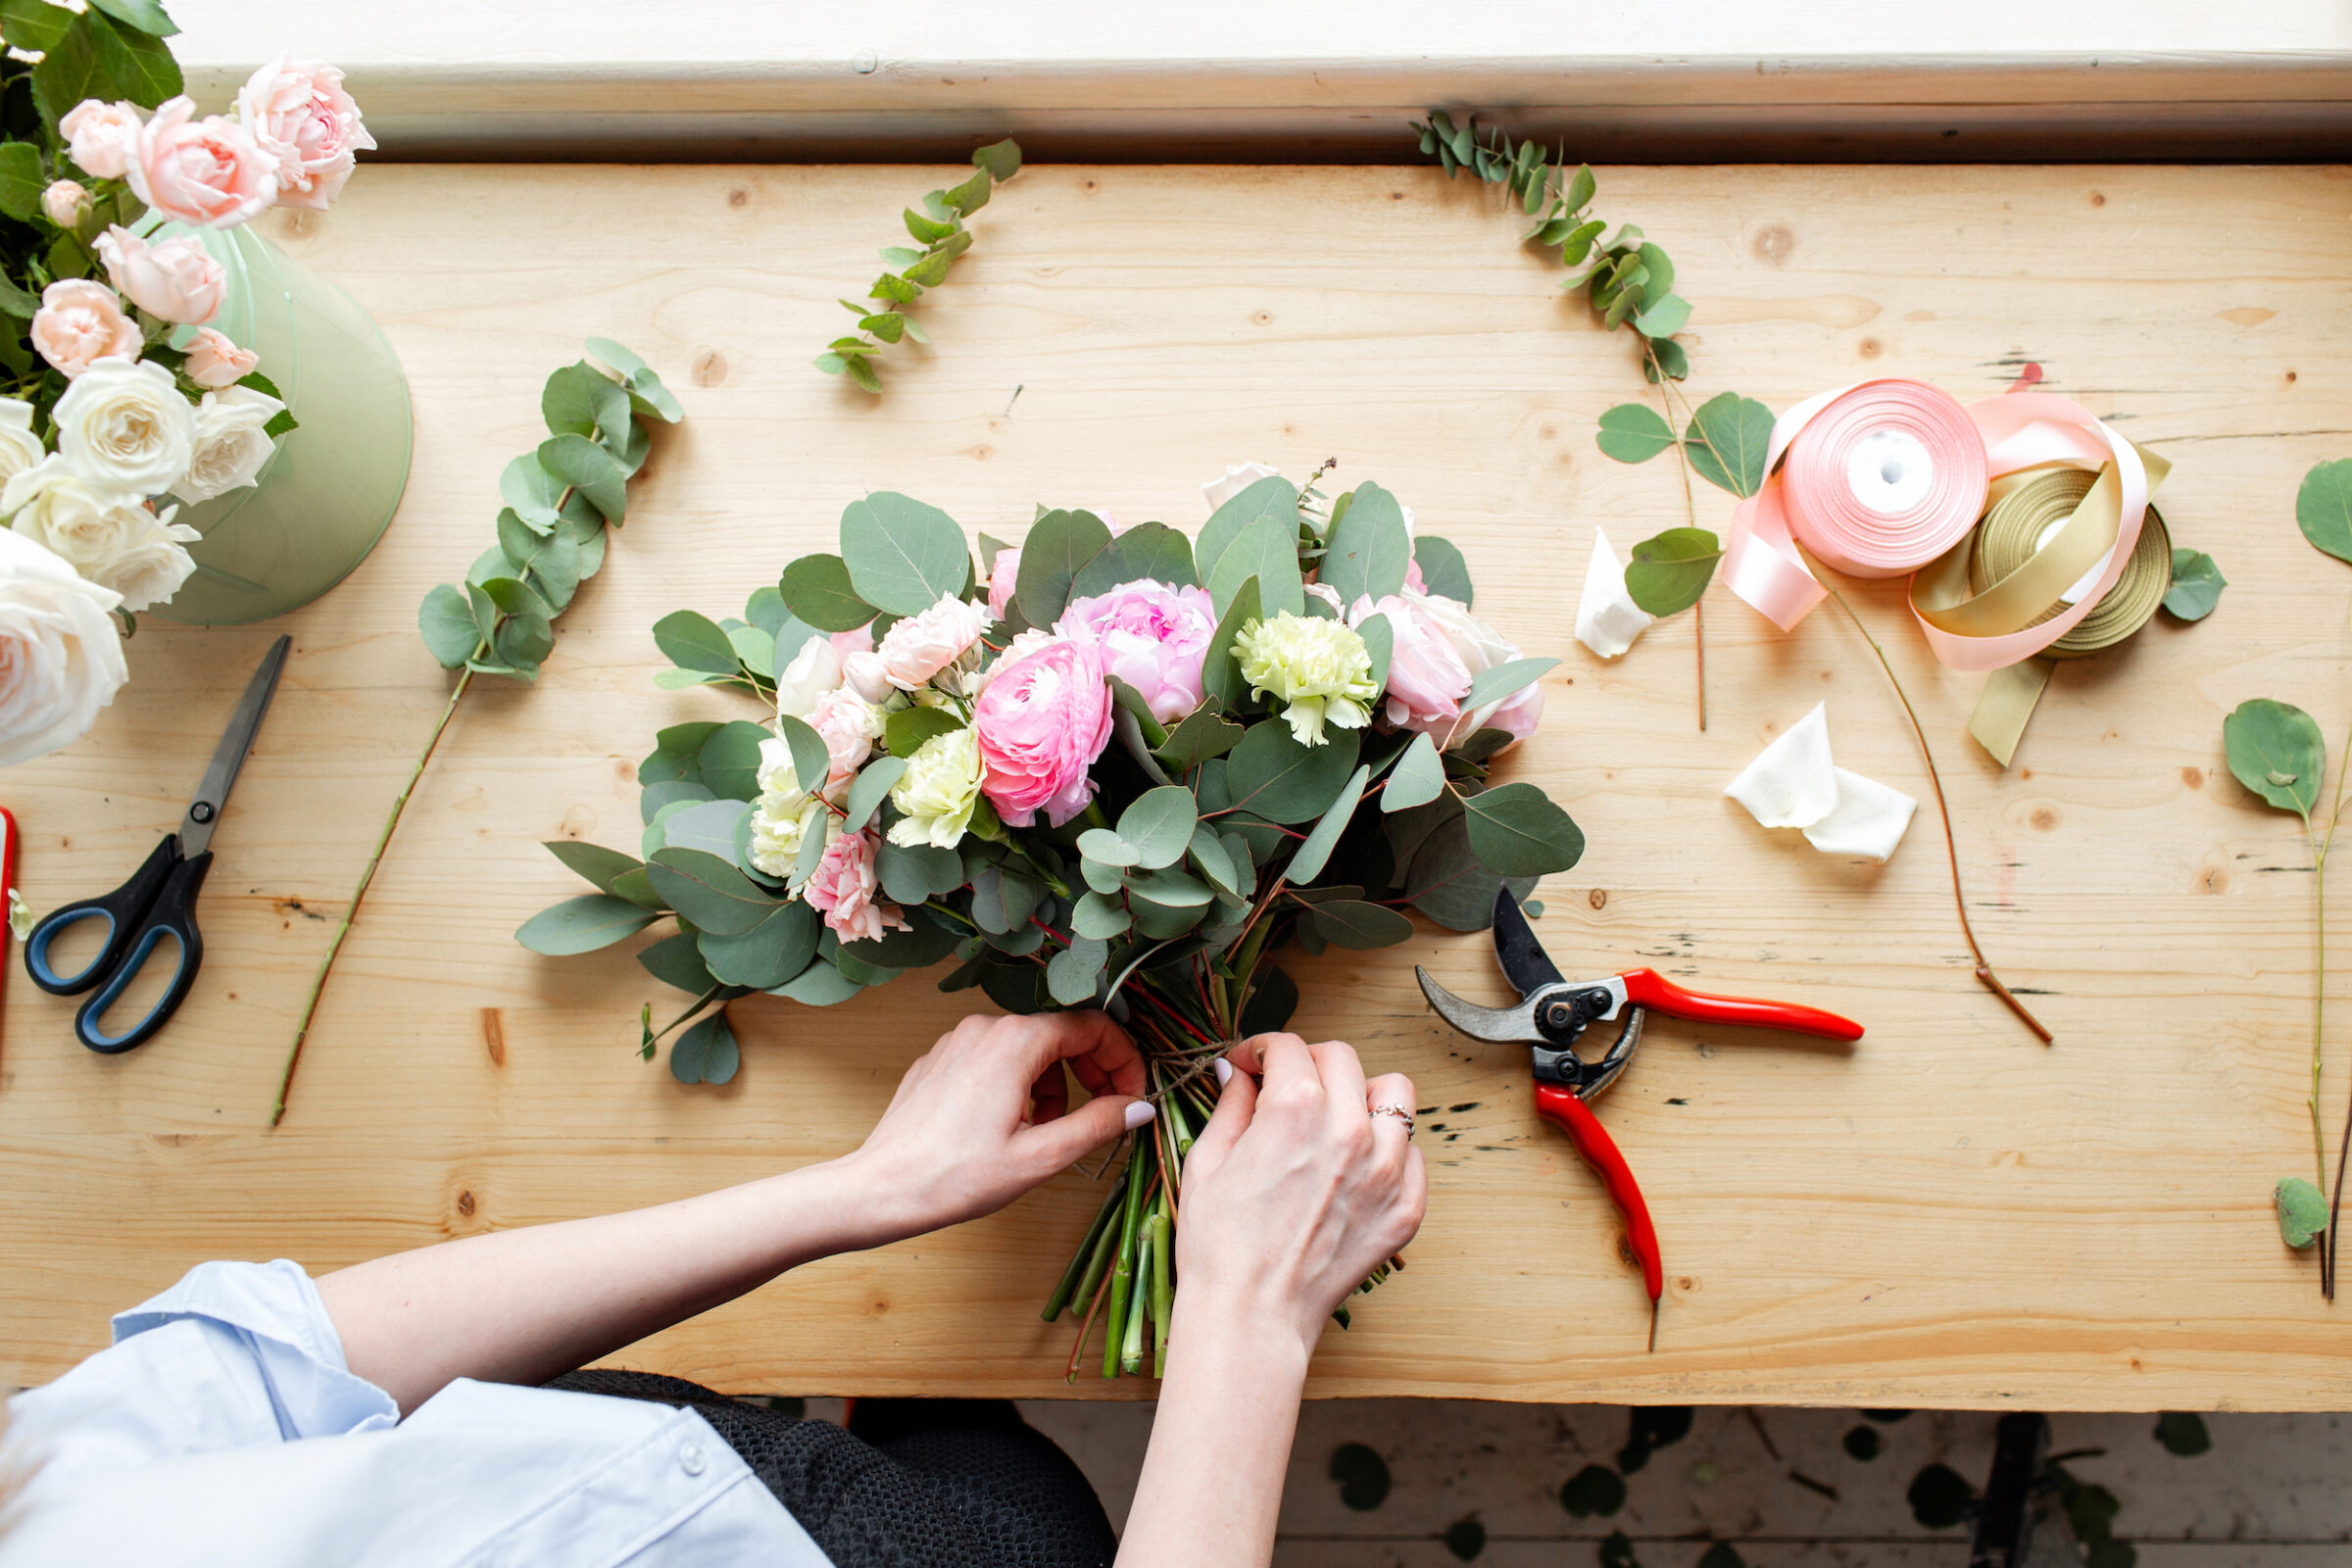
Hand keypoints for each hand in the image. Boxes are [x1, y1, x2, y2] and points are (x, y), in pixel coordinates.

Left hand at [839, 1011, 1150, 1242]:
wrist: (882, 1189)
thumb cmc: (956, 1177)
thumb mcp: (1040, 1157)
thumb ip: (1097, 1124)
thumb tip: (1140, 1107)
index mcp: (1015, 1041)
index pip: (1093, 1028)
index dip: (1123, 1061)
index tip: (1133, 1098)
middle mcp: (985, 1027)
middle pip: (1061, 1033)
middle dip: (1092, 1072)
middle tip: (1105, 1115)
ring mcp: (958, 1040)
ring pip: (1029, 1048)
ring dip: (1054, 1084)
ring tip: (1048, 1132)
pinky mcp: (940, 1059)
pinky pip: (996, 1058)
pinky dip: (1019, 1085)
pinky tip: (1011, 1127)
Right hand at [1174, 1033, 1426, 1354]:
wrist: (1251, 1316)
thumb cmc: (1221, 1248)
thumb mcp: (1208, 1162)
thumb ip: (1231, 1106)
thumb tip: (1239, 1075)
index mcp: (1295, 1110)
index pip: (1288, 1047)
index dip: (1260, 1049)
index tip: (1251, 1065)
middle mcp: (1349, 1130)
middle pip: (1342, 1058)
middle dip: (1308, 1062)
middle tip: (1287, 1084)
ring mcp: (1385, 1170)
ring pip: (1395, 1095)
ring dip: (1362, 1095)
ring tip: (1337, 1117)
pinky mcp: (1405, 1209)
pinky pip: (1413, 1155)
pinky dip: (1388, 1151)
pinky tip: (1356, 1167)